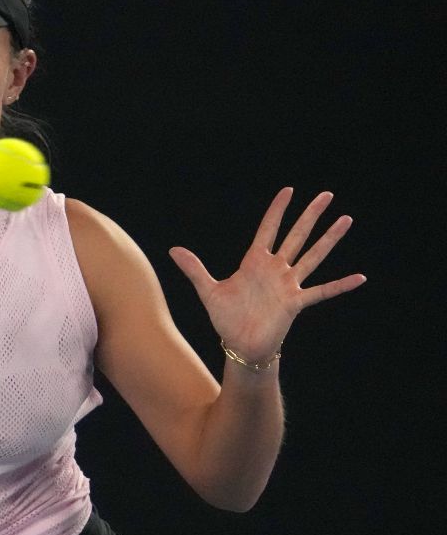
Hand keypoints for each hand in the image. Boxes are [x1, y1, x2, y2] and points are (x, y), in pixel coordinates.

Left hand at [168, 187, 365, 362]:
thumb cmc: (226, 318)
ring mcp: (288, 284)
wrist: (239, 344)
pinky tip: (360, 277)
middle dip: (310, 215)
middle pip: (296, 235)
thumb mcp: (208, 290)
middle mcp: (275, 269)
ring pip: (312, 256)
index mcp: (254, 262)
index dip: (277, 210)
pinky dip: (340, 285)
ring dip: (329, 239)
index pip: (269, 229)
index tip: (288, 190)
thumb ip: (194, 269)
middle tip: (327, 194)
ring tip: (345, 219)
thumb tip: (173, 250)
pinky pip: (322, 291)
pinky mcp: (295, 303)